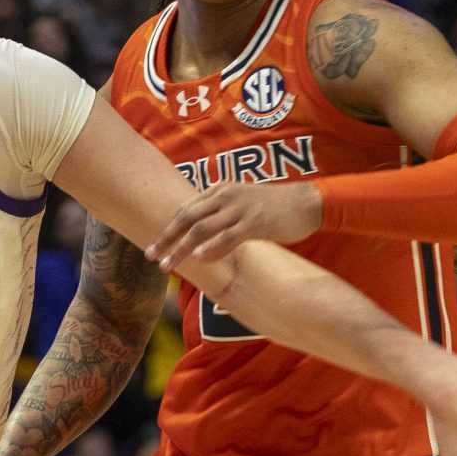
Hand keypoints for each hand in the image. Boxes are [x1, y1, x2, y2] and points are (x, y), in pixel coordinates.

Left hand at [146, 180, 323, 268]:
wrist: (305, 202)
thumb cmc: (272, 208)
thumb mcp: (241, 205)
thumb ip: (219, 218)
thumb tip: (199, 244)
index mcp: (220, 190)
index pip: (186, 210)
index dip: (168, 229)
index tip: (154, 246)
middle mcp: (226, 196)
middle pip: (187, 218)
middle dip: (167, 238)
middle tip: (151, 256)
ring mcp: (240, 208)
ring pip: (202, 229)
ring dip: (181, 248)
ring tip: (168, 265)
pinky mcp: (256, 222)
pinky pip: (229, 236)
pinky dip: (213, 247)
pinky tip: (199, 258)